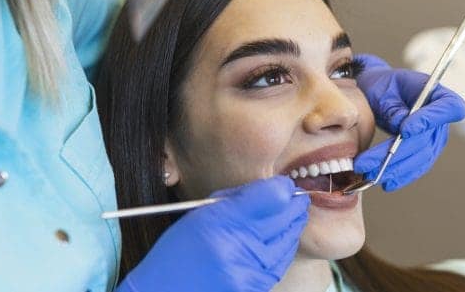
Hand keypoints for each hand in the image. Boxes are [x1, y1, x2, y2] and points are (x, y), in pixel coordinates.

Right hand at [117, 176, 309, 291]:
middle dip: (294, 205)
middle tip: (298, 197)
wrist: (165, 291)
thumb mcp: (201, 215)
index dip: (282, 187)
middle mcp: (238, 247)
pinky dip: (286, 248)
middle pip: (283, 218)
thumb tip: (270, 189)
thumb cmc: (179, 252)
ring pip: (287, 241)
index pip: (268, 197)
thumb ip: (237, 200)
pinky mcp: (255, 289)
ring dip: (294, 225)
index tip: (284, 183)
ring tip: (295, 215)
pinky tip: (286, 238)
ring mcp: (249, 271)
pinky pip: (280, 263)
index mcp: (221, 221)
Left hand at [353, 54, 464, 191]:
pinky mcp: (425, 153)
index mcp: (437, 94)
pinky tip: (386, 183)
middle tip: (366, 163)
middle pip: (425, 140)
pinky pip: (416, 167)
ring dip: (394, 169)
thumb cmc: (383, 85)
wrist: (379, 93)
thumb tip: (401, 126)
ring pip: (419, 158)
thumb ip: (393, 106)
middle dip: (395, 154)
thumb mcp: (383, 88)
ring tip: (368, 174)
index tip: (405, 130)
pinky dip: (401, 176)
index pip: (448, 107)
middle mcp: (441, 119)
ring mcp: (435, 138)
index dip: (431, 119)